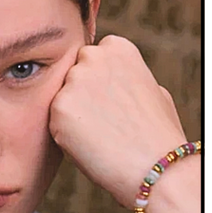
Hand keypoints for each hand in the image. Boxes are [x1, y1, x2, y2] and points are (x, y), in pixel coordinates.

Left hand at [48, 35, 187, 208]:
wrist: (154, 164)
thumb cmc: (157, 132)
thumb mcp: (151, 89)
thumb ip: (125, 76)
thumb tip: (113, 79)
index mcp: (117, 48)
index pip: (92, 55)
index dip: (99, 80)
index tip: (110, 98)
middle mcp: (92, 57)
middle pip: (71, 72)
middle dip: (80, 92)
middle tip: (101, 118)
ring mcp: (73, 81)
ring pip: (60, 97)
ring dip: (70, 113)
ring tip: (98, 133)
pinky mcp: (58, 106)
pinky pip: (54, 119)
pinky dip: (64, 132)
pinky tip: (88, 142)